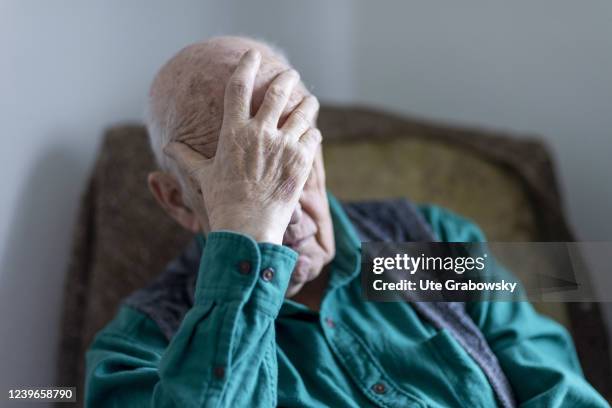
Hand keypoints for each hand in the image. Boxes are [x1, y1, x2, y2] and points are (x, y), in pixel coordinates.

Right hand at [164, 49, 321, 243]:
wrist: (248, 227)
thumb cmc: (223, 201)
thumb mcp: (203, 176)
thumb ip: (186, 157)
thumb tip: (166, 148)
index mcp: (234, 132)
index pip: (238, 87)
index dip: (246, 66)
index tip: (253, 55)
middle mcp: (260, 133)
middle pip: (278, 92)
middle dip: (286, 78)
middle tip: (291, 74)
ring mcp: (283, 145)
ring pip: (303, 111)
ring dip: (307, 102)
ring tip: (309, 99)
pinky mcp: (301, 160)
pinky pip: (312, 136)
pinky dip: (313, 131)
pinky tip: (312, 132)